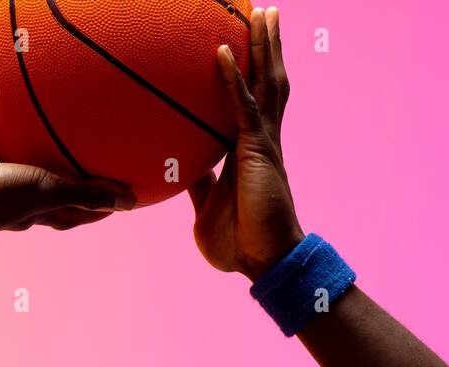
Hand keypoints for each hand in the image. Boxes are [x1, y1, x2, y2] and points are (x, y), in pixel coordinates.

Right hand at [0, 69, 136, 232]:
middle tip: (72, 140)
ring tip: (20, 98)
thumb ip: (88, 193)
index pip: (67, 205)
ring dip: (3, 118)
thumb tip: (130, 201)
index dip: (89, 202)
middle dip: (50, 157)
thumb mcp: (51, 193)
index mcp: (30, 201)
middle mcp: (7, 180)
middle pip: (34, 167)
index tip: (112, 191)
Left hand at [188, 7, 304, 280]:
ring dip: (262, 46)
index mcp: (251, 149)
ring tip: (262, 14)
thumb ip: (198, 184)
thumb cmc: (240, 241)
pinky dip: (231, 77)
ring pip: (265, 82)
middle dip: (267, 46)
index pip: (253, 100)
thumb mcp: (207, 206)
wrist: (263, 261)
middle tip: (265, 13)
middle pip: (268, 80)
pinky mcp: (256, 149)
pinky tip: (221, 51)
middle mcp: (261, 138)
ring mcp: (261, 142)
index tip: (247, 44)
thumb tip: (181, 171)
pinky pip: (241, 105)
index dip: (253, 71)